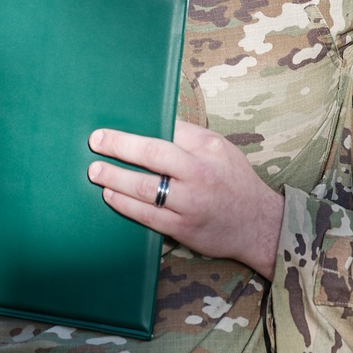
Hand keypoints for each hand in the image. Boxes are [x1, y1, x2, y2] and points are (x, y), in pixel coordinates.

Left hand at [88, 120, 283, 279]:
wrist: (257, 224)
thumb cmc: (235, 180)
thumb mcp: (221, 148)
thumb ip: (190, 137)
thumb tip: (154, 124)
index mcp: (208, 148)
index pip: (167, 131)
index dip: (135, 131)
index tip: (110, 129)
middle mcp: (199, 173)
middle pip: (152, 155)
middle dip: (119, 147)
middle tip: (95, 142)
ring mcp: (190, 203)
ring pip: (143, 188)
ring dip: (114, 177)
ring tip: (95, 171)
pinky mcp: (182, 228)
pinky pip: (146, 215)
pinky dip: (124, 204)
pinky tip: (110, 195)